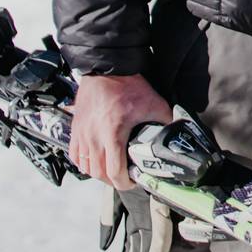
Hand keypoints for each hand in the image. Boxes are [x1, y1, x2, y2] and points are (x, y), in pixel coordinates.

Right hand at [71, 72, 171, 189]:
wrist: (106, 68)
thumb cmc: (127, 85)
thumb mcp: (153, 103)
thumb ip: (165, 121)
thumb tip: (176, 133)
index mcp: (113, 134)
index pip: (114, 172)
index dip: (125, 183)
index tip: (132, 181)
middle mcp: (94, 137)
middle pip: (99, 174)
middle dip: (113, 180)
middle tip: (124, 177)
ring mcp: (82, 134)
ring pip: (86, 167)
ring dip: (99, 173)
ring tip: (111, 170)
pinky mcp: (75, 129)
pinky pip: (75, 155)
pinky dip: (84, 162)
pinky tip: (95, 160)